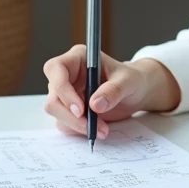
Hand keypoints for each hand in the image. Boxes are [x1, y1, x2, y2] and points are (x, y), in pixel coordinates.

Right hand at [42, 46, 179, 138]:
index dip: (63, 90)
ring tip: (102, 129)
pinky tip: (98, 129)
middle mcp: (67, 74)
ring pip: (57, 114)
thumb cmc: (131, 79)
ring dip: (77, 125)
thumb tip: (95, 104)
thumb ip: (113, 90)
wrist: (136, 93)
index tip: (81, 109)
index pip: (55, 69)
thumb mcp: (128, 81)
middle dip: (70, 116)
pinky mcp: (69, 109)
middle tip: (92, 127)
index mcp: (77, 58)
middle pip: (53, 98)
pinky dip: (79, 130)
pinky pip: (65, 123)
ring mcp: (66, 93)